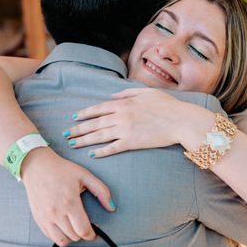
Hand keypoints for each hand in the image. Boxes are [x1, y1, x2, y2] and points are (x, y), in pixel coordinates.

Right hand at [20, 147, 115, 245]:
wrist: (37, 166)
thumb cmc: (62, 170)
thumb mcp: (85, 176)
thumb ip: (101, 191)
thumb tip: (112, 207)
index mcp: (70, 202)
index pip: (83, 230)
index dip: (92, 234)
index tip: (94, 232)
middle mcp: (56, 212)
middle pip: (74, 236)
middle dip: (83, 234)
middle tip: (85, 226)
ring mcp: (45, 217)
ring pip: (62, 240)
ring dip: (71, 237)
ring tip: (74, 227)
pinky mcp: (38, 219)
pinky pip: (50, 236)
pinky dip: (59, 235)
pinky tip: (64, 226)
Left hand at [64, 88, 199, 156]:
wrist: (180, 120)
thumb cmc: (167, 105)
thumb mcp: (146, 92)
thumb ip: (127, 93)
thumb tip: (112, 97)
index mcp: (124, 103)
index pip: (98, 108)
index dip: (85, 114)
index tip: (74, 117)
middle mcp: (121, 116)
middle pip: (94, 123)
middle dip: (78, 129)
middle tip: (66, 134)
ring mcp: (125, 130)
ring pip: (99, 136)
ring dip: (83, 141)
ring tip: (72, 144)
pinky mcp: (132, 143)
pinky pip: (112, 148)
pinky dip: (101, 151)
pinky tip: (92, 154)